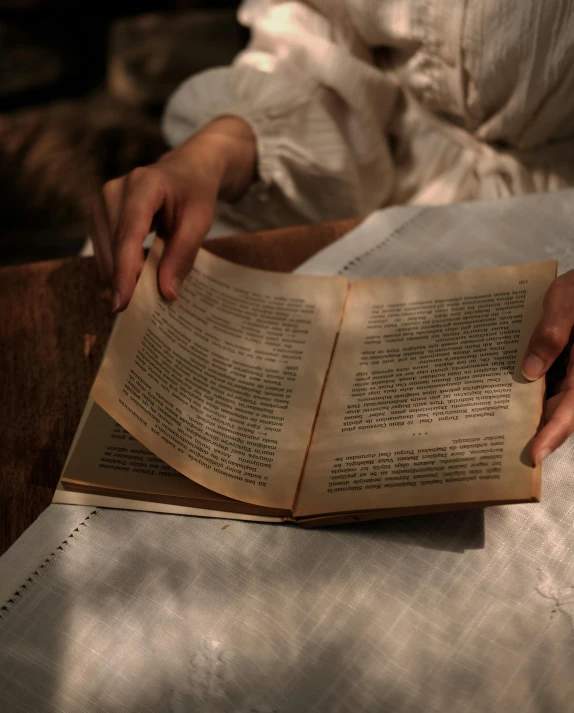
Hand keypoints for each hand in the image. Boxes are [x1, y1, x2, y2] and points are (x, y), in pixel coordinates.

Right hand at [90, 117, 255, 311]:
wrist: (188, 168)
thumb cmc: (196, 193)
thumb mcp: (200, 221)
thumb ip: (183, 255)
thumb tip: (166, 293)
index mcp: (143, 185)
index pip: (128, 235)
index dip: (125, 272)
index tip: (122, 303)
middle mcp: (114, 190)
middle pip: (113, 247)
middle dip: (125, 279)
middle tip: (144, 306)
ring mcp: (102, 200)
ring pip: (104, 251)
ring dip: (122, 273)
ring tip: (147, 283)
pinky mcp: (99, 212)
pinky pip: (103, 249)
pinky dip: (119, 265)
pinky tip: (139, 269)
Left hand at [521, 270, 573, 464]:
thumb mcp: (567, 300)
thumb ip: (552, 333)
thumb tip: (528, 372)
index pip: (572, 408)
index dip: (554, 433)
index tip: (534, 455)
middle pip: (561, 410)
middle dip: (535, 430)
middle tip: (502, 447)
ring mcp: (573, 370)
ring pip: (554, 398)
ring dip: (531, 411)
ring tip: (497, 424)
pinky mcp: (565, 363)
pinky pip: (549, 381)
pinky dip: (530, 389)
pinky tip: (505, 391)